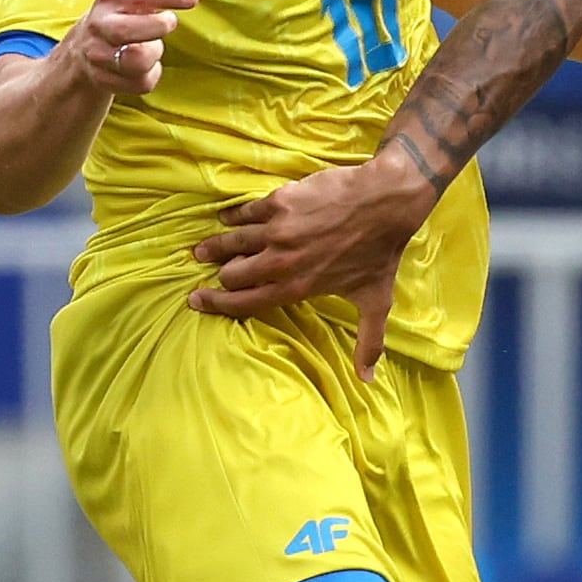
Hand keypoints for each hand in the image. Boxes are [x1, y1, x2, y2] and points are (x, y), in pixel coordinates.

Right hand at [62, 0, 196, 95]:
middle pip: (128, 30)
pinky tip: (144, 64)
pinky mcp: (106, 79)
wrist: (86, 45)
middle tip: (169, 21)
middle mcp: (100, 23)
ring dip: (154, 53)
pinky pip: (141, 83)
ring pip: (136, 61)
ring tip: (151, 44)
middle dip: (158, 26)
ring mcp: (100, 54)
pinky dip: (151, 74)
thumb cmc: (123, 6)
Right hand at [186, 150, 438, 377]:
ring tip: (201, 249)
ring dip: (216, 246)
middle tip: (210, 271)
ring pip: (233, 242)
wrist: (385, 203)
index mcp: (297, 287)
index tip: (196, 301)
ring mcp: (278, 230)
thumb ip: (368, 342)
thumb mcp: (376, 301)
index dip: (217, 304)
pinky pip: (246, 212)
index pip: (246, 301)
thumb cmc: (381, 253)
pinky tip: (226, 218)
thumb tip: (367, 379)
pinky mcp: (279, 202)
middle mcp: (282, 262)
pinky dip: (234, 217)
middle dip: (220, 275)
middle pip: (234, 273)